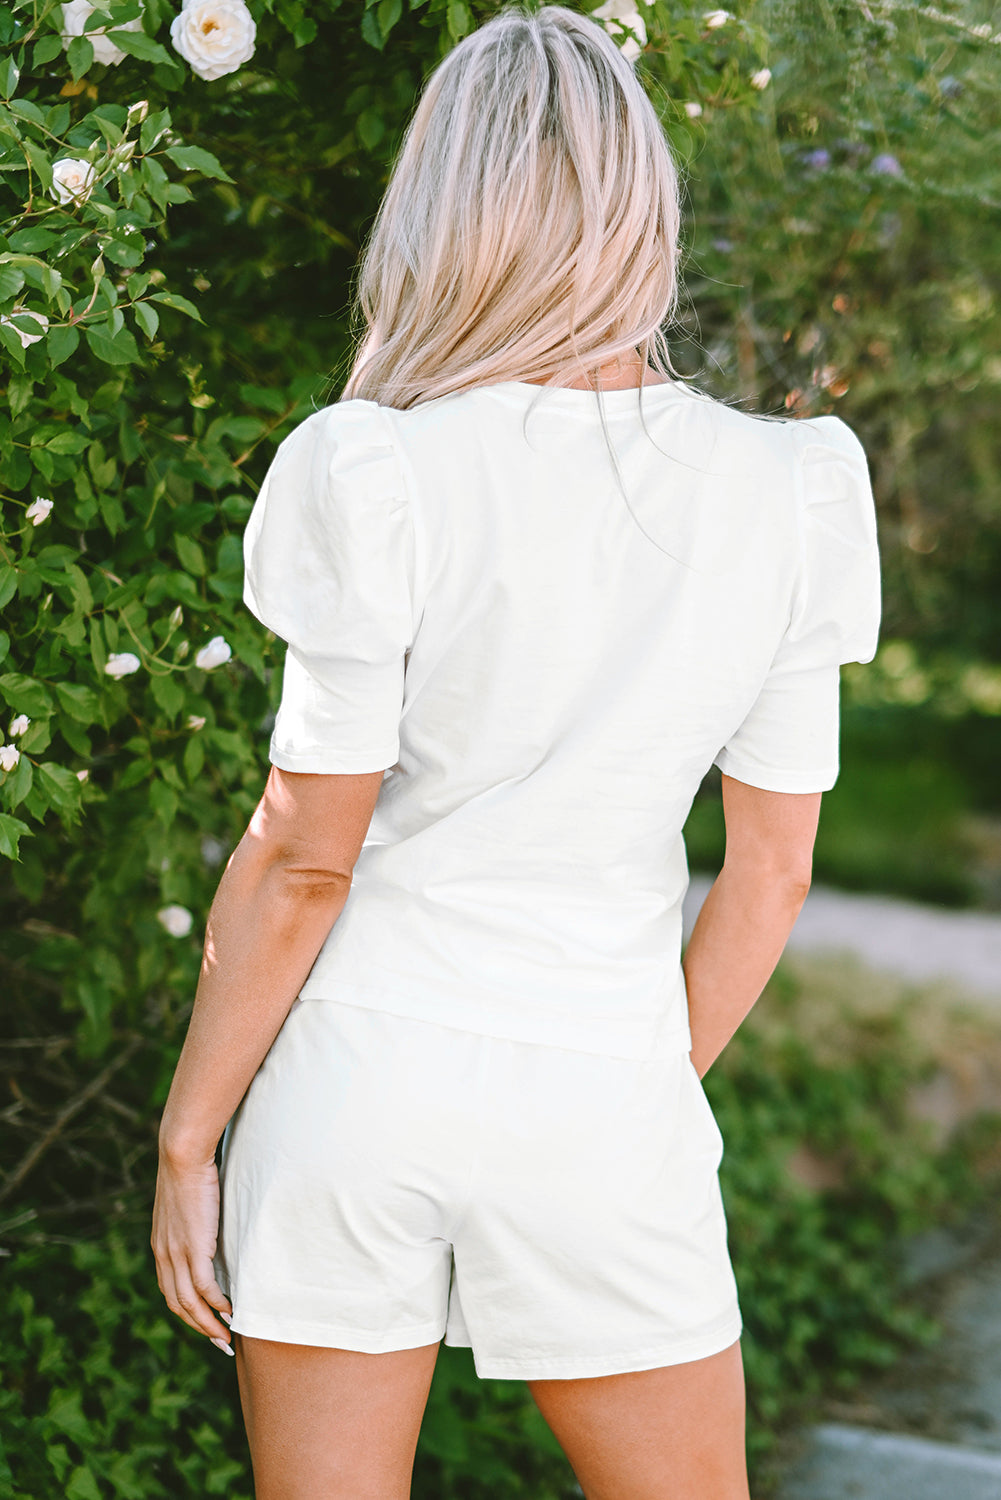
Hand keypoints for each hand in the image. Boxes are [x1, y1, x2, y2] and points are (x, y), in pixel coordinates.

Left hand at [151, 1149, 233, 1350]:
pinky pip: (205, 1286)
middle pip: (178, 1305)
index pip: (170, 1292)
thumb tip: (207, 1227)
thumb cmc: (188, 1171)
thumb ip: (191, 1223)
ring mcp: (177, 1254)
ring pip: (190, 1303)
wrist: (182, 1155)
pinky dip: (217, 1303)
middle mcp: (164, 1256)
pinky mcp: (194, 1247)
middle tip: (219, 1343)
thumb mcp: (184, 1205)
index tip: (205, 1324)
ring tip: (226, 1337)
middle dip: (199, 1328)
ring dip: (208, 1324)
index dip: (187, 1313)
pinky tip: (230, 1310)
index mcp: (160, 1248)